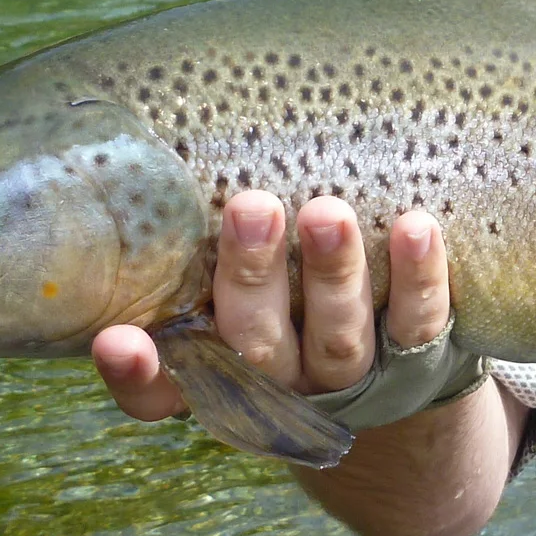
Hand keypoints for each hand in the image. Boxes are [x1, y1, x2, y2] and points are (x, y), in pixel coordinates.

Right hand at [93, 191, 462, 425]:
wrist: (394, 379)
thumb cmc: (280, 304)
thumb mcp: (227, 291)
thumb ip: (191, 246)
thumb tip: (164, 145)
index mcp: (216, 371)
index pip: (159, 391)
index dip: (136, 374)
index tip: (117, 339)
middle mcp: (277, 381)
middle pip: (254, 340)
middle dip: (251, 275)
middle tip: (252, 208)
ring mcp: (347, 374)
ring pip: (338, 334)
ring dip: (333, 272)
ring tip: (327, 212)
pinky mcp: (416, 360)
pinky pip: (417, 323)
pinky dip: (418, 277)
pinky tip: (416, 226)